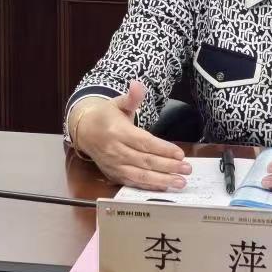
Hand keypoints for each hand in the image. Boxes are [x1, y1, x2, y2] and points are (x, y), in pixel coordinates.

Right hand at [73, 81, 191, 190]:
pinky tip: (164, 187)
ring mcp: (114, 165)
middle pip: (144, 161)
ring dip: (161, 180)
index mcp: (117, 132)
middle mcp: (115, 150)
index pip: (144, 142)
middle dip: (168, 166)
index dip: (162, 149)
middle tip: (187, 169)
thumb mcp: (118, 103)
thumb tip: (138, 84)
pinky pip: (132, 182)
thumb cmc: (106, 116)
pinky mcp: (113, 175)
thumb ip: (131, 97)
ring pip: (140, 175)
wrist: (84, 131)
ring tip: (180, 182)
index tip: (180, 154)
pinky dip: (148, 186)